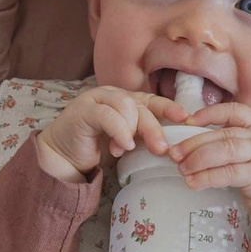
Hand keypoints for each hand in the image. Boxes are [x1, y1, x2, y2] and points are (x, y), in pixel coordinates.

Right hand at [35, 85, 193, 182]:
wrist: (63, 155)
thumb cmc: (97, 148)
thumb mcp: (126, 141)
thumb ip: (142, 135)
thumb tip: (169, 144)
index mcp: (127, 101)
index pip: (153, 101)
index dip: (170, 108)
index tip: (187, 119)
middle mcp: (114, 96)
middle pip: (142, 107)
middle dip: (154, 128)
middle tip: (163, 149)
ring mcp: (98, 99)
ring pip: (127, 108)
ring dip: (132, 131)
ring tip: (129, 149)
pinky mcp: (84, 109)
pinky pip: (108, 116)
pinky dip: (118, 131)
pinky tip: (122, 146)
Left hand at [166, 102, 250, 226]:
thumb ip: (234, 142)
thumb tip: (192, 145)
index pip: (233, 110)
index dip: (209, 114)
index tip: (187, 121)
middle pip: (224, 134)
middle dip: (195, 143)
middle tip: (173, 153)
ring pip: (226, 150)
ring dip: (199, 159)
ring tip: (182, 168)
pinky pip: (230, 173)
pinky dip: (208, 177)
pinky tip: (194, 183)